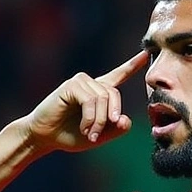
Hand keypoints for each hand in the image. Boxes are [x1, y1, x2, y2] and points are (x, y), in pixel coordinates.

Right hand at [21, 50, 148, 152]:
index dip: (132, 65)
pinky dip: (90, 118)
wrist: (45, 137)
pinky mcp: (71, 85)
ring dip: (98, 121)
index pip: (120, 75)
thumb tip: (125, 119)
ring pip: (103, 99)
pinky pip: (91, 100)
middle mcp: (92, 83)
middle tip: (98, 136)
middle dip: (110, 118)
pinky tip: (84, 128)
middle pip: (114, 94)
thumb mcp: (99, 136)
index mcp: (100, 92)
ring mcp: (81, 82)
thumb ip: (116, 130)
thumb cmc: (70, 135)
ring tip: (90, 134)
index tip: (146, 54)